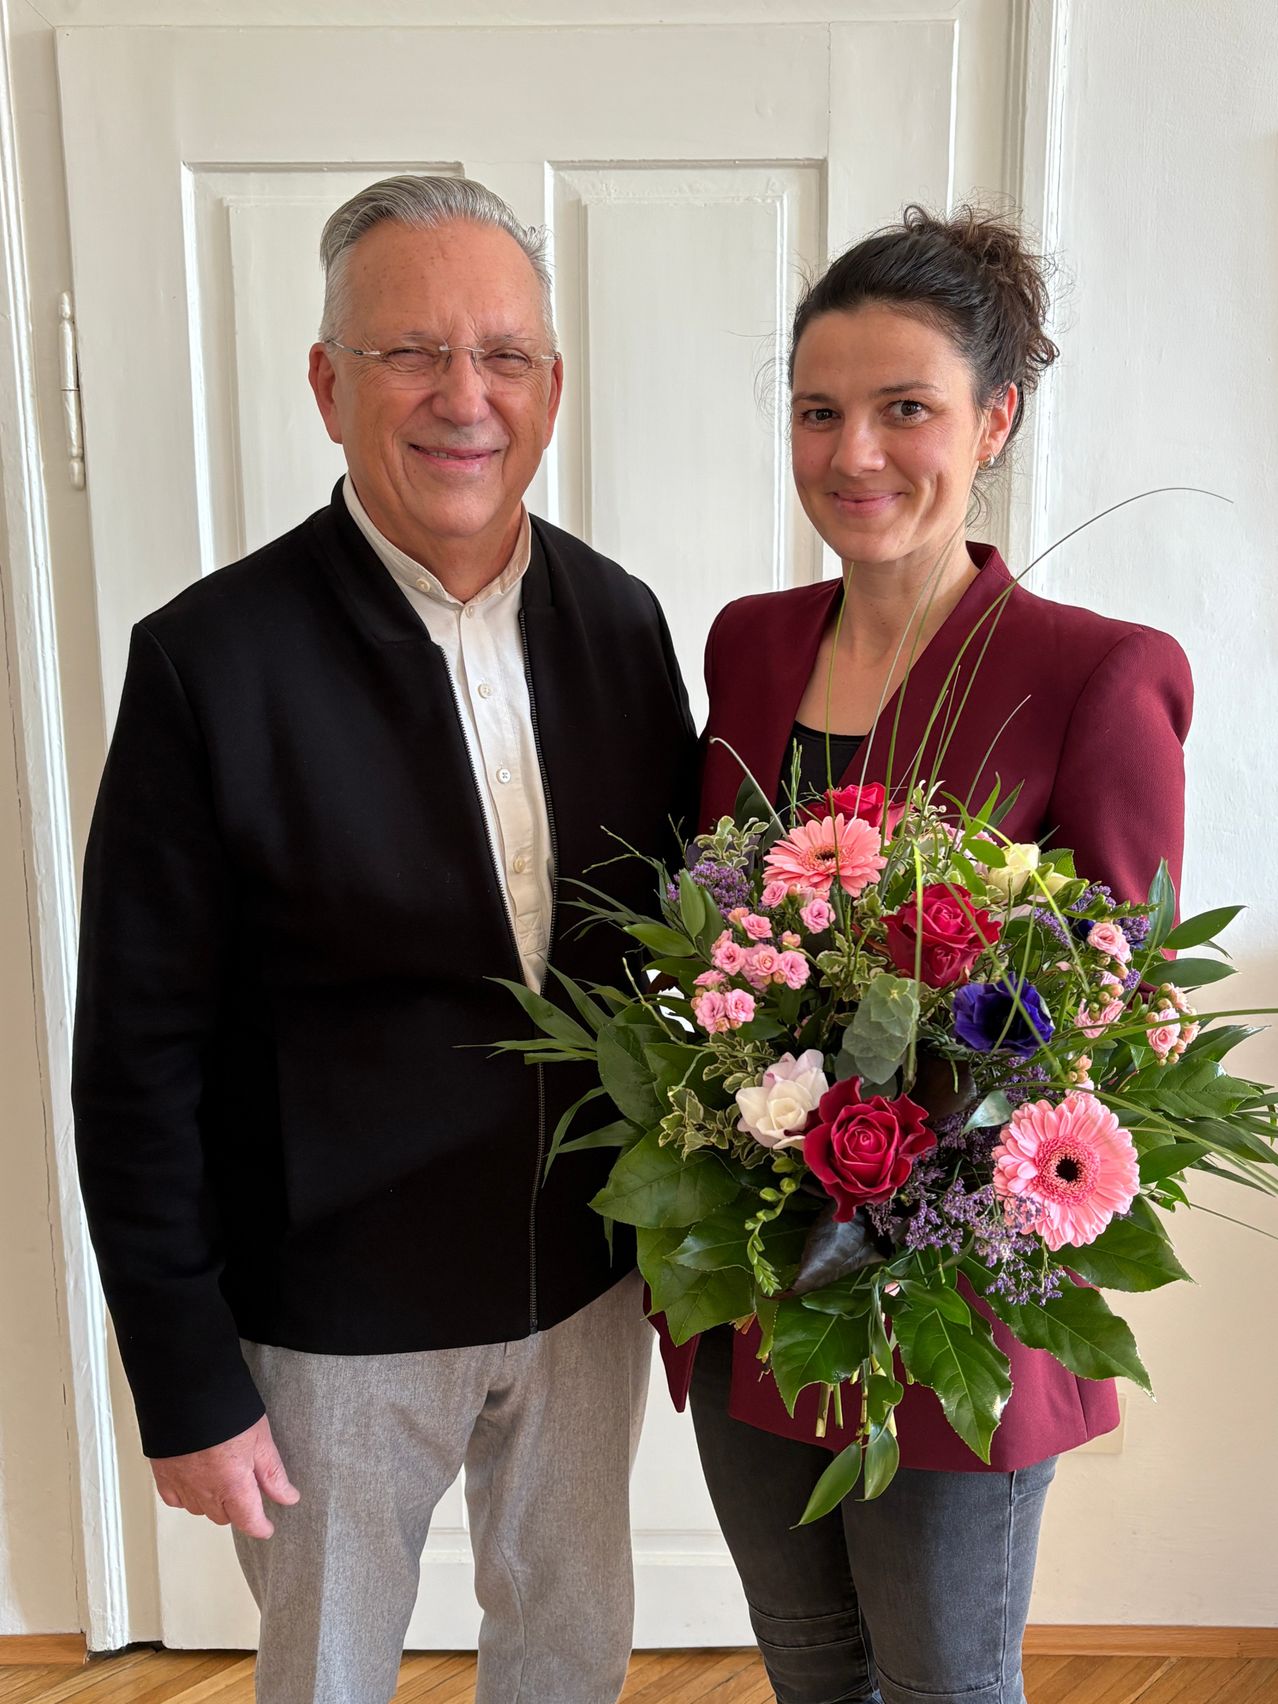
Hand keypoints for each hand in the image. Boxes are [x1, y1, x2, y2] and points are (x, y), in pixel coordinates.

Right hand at [151, 1414, 298, 1538]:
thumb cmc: (225, 1409)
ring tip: (222, 1477)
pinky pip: (176, 1500)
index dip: (260, 1527)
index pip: (248, 1521)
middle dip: (237, 1508)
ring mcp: (182, 1484)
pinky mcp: (163, 1474)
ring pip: (200, 1510)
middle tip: (246, 1487)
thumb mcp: (260, 1438)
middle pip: (224, 1516)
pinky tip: (196, 1481)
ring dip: (213, 1502)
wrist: (185, 1390)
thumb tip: (288, 1497)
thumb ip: (272, 1473)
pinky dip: (187, 1496)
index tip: (267, 1527)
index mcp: (232, 1484)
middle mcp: (205, 1491)